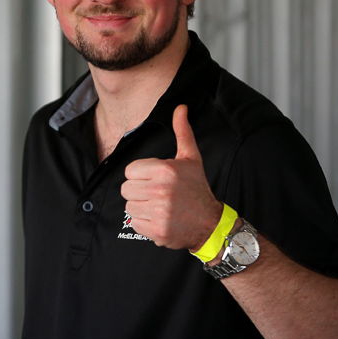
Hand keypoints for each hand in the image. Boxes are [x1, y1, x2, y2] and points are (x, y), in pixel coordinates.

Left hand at [120, 104, 222, 249]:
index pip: (130, 171)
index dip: (141, 175)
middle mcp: (161, 190)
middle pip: (126, 189)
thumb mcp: (190, 158)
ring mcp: (159, 212)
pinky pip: (135, 223)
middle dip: (139, 191)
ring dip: (141, 207)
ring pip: (129, 206)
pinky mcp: (156, 230)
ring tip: (159, 206)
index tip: (156, 179)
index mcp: (165, 170)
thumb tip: (180, 108)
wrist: (210, 223)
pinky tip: (159, 219)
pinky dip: (144, 223)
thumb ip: (182, 132)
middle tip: (157, 194)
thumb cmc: (196, 188)